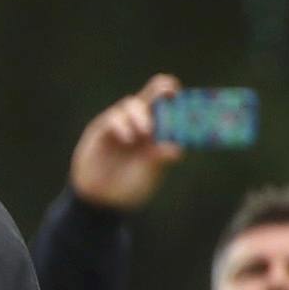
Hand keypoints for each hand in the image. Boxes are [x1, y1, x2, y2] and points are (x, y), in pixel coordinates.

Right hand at [67, 75, 184, 213]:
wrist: (102, 200)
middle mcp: (141, 124)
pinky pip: (113, 117)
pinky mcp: (101, 130)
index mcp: (159, 133)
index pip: (169, 108)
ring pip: (132, 104)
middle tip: (170, 91)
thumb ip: (160, 159)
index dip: (177, 102)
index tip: (186, 98)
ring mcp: (121, 125)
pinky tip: (128, 139)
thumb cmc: (130, 186)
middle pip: (151, 96)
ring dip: (142, 114)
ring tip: (147, 131)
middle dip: (161, 89)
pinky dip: (123, 124)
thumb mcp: (150, 174)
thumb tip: (176, 149)